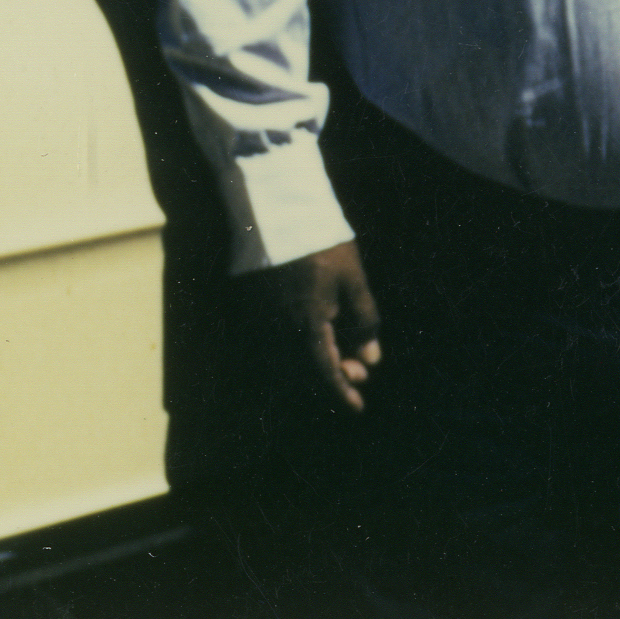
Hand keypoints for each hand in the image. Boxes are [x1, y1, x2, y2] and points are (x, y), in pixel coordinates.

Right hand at [250, 239, 382, 412]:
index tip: (359, 407)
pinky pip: (273, 342)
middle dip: (335, 376)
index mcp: (305, 327)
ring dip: (316, 362)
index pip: (324, 374)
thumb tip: (371, 359)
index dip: (342, 393)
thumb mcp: (353, 280)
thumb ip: (364, 322)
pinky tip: (317, 335)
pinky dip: (297, 347)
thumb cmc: (321, 243)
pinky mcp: (248, 309)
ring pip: (288, 359)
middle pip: (304, 372)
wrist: (275, 211)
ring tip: (343, 351)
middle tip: (361, 369)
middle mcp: (276, 332)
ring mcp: (258, 321)